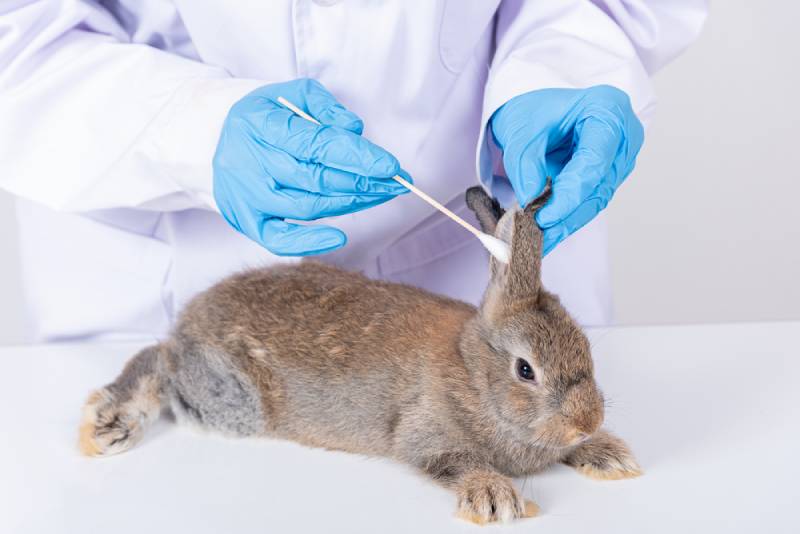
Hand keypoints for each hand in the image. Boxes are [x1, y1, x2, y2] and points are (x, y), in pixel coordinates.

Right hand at [213, 78, 409, 255]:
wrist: (207, 139)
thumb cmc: (260, 117)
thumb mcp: (287, 95)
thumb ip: (323, 106)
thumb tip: (355, 130)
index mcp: (258, 124)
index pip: (316, 144)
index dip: (356, 157)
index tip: (390, 166)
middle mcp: (248, 163)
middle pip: (316, 178)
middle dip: (363, 182)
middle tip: (396, 183)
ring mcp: (245, 196)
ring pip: (306, 207)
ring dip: (350, 204)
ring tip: (380, 195)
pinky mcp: (245, 220)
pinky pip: (278, 240)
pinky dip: (310, 241)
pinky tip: (340, 236)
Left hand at [490, 85, 643, 253]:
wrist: (537, 112)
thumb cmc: (534, 110)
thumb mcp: (521, 129)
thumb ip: (525, 162)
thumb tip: (529, 199)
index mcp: (608, 110)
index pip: (594, 161)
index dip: (569, 194)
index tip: (542, 217)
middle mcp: (622, 136)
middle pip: (598, 185)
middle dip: (566, 215)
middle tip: (536, 237)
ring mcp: (618, 159)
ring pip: (595, 200)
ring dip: (566, 223)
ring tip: (537, 243)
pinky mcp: (607, 178)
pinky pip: (589, 203)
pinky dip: (566, 219)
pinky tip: (546, 237)